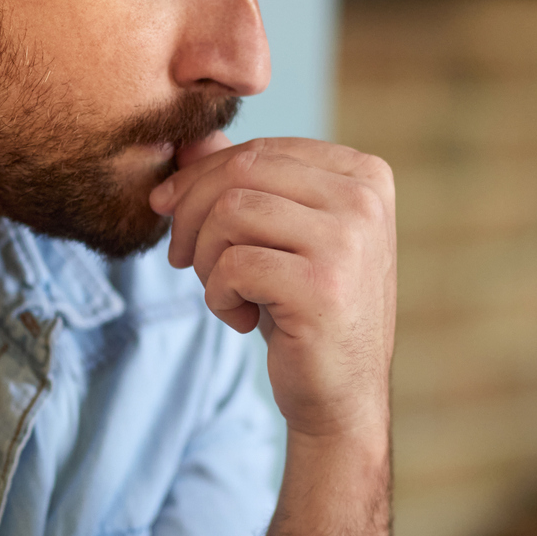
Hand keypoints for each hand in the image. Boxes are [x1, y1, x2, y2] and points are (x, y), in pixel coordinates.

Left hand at [150, 135, 395, 441]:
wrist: (341, 395)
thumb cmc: (304, 309)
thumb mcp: (276, 237)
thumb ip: (242, 182)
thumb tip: (187, 140)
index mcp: (364, 175)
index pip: (261, 149)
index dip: (201, 178)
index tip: (171, 214)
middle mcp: (365, 199)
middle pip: (242, 171)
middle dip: (191, 212)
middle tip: (181, 256)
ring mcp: (350, 241)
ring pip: (232, 212)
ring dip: (205, 257)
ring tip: (221, 291)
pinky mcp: (323, 286)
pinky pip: (233, 265)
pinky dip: (217, 295)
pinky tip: (240, 318)